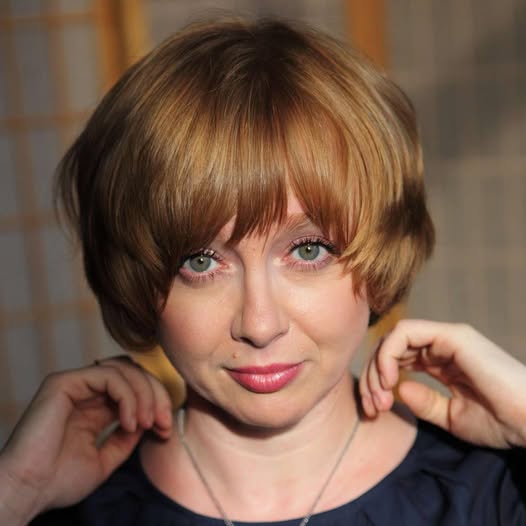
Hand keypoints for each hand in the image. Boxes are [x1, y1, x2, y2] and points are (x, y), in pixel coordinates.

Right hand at [0, 357, 172, 522]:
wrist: (27, 492)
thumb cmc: (59, 481)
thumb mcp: (107, 458)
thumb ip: (128, 437)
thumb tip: (152, 418)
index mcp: (95, 406)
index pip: (135, 387)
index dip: (157, 403)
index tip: (166, 429)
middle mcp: (86, 391)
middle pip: (134, 374)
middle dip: (156, 396)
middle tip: (164, 423)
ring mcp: (75, 383)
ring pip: (125, 370)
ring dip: (145, 395)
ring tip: (146, 423)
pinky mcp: (64, 382)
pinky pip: (109, 376)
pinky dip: (127, 396)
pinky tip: (129, 421)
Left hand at [359, 319, 525, 447]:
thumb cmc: (501, 422)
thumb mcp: (452, 417)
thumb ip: (425, 403)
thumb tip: (400, 389)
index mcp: (442, 361)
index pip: (397, 360)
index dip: (378, 382)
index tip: (376, 410)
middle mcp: (441, 345)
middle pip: (390, 348)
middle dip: (372, 376)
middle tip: (372, 406)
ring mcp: (447, 337)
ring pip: (393, 338)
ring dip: (377, 367)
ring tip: (379, 396)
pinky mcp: (452, 335)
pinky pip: (405, 333)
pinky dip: (388, 354)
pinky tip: (388, 380)